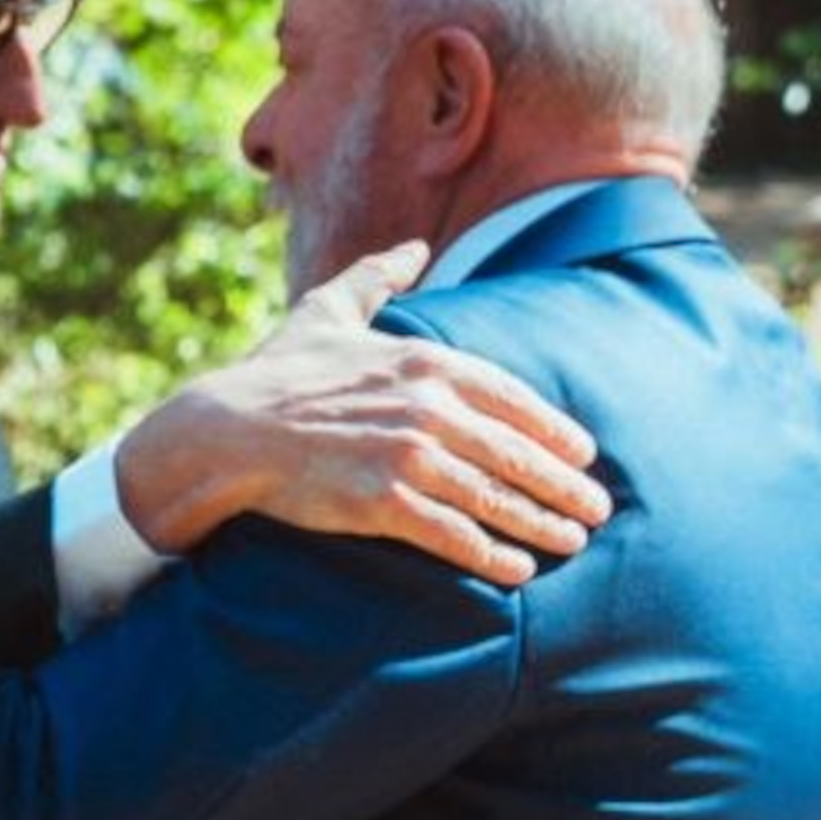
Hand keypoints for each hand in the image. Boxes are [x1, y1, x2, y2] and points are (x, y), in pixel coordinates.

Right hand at [114, 242, 611, 583]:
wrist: (224, 429)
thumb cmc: (275, 371)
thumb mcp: (328, 310)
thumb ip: (378, 277)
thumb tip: (414, 249)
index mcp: (424, 361)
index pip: (512, 398)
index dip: (554, 430)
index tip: (585, 454)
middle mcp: (426, 407)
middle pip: (516, 452)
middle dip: (563, 485)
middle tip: (596, 510)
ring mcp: (407, 456)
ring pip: (495, 497)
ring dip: (541, 523)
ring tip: (571, 542)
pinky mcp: (382, 502)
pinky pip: (454, 534)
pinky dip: (490, 554)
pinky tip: (517, 570)